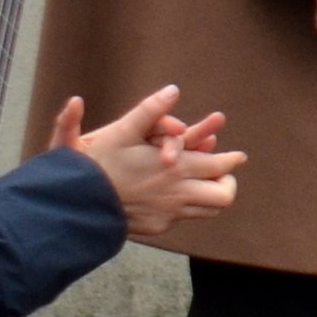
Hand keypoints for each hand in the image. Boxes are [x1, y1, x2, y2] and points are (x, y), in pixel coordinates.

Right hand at [51, 90, 242, 239]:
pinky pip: (182, 218)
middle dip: (228, 184)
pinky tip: (175, 197)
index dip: (232, 161)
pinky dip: (185, 207)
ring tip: (205, 185)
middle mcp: (178, 195)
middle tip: (224, 175)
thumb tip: (173, 89)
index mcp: (176, 169)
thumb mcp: (121, 131)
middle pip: (223, 197)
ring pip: (206, 212)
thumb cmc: (97, 164)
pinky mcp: (157, 227)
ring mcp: (168, 215)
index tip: (238, 157)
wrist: (77, 205)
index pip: (219, 167)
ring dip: (209, 197)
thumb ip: (149, 110)